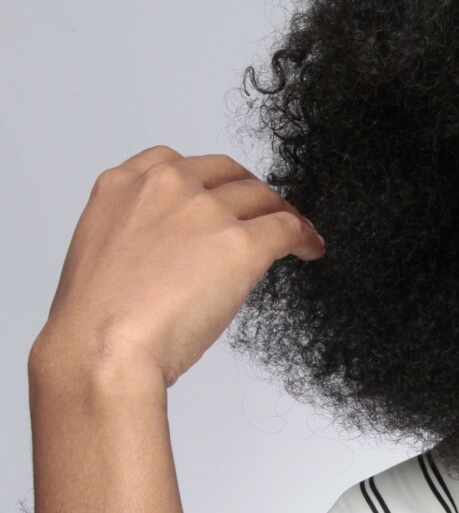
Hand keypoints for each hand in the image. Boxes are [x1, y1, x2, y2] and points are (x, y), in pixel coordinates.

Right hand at [32, 145, 325, 390]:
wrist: (103, 349)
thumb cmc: (96, 322)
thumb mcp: (101, 254)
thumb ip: (137, 235)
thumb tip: (172, 251)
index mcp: (123, 185)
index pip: (176, 163)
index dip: (208, 180)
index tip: (221, 195)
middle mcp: (166, 187)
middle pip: (226, 175)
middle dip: (249, 194)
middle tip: (264, 215)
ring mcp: (205, 212)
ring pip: (261, 198)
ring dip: (281, 215)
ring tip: (295, 234)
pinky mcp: (241, 244)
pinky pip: (286, 228)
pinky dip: (304, 236)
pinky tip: (309, 248)